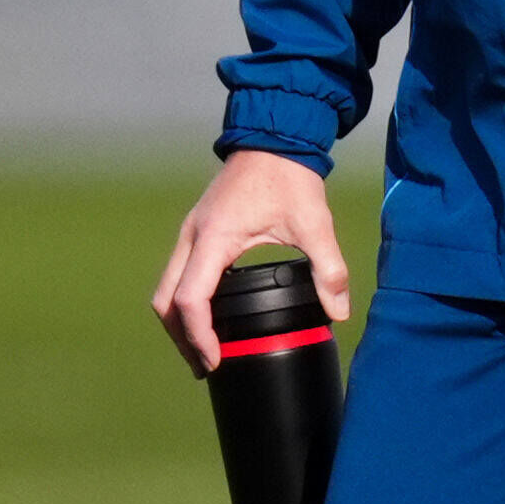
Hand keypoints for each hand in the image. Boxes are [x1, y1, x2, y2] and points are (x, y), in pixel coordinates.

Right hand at [150, 149, 346, 375]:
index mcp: (214, 238)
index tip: (215, 361)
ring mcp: (191, 232)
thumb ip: (329, 269)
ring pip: (166, 287)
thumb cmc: (289, 177)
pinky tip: (209, 315)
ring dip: (179, 321)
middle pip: (165, 300)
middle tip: (207, 367)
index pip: (190, 299)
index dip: (198, 336)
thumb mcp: (314, 224)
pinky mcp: (198, 230)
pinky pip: (178, 274)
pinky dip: (185, 301)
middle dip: (181, 338)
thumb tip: (339, 313)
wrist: (273, 137)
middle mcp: (193, 236)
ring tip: (205, 350)